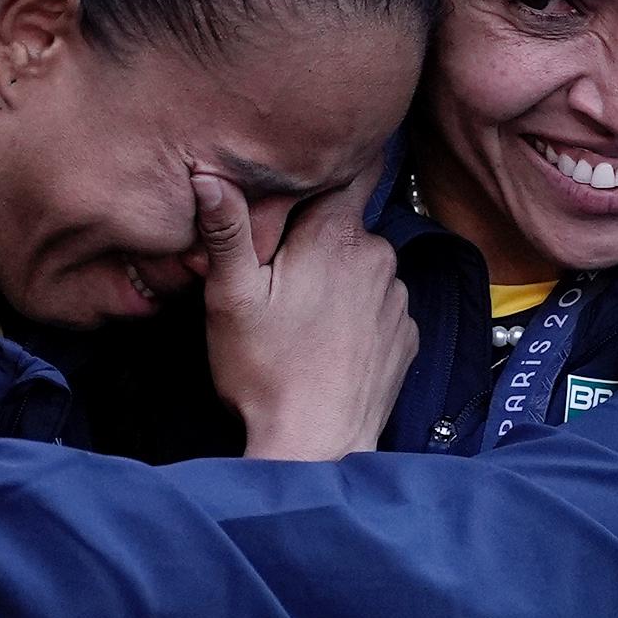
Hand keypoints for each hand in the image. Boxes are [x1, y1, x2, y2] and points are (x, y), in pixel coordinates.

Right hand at [197, 169, 414, 461]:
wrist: (315, 446)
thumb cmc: (266, 372)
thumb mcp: (230, 298)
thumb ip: (226, 231)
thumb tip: (209, 176)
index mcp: (335, 235)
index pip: (346, 171)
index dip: (321, 171)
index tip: (299, 183)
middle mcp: (379, 256)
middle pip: (346, 223)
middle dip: (316, 237)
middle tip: (277, 275)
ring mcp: (398, 298)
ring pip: (363, 266)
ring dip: (338, 278)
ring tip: (300, 316)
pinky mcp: (407, 335)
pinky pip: (379, 307)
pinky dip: (357, 315)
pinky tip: (326, 342)